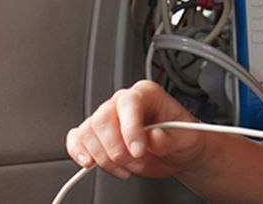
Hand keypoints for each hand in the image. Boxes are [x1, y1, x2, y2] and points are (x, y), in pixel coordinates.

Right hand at [65, 80, 206, 178]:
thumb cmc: (181, 138)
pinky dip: (78, 151)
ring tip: (127, 168)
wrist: (177, 151)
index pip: (129, 104)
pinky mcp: (97, 135)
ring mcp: (107, 117)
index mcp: (146, 94)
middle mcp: (122, 102)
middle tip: (136, 163)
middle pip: (102, 120)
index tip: (138, 151)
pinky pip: (77, 138)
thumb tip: (152, 137)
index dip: (130, 128)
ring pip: (88, 132)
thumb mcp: (186, 139)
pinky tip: (90, 162)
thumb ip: (170, 139)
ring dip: (105, 158)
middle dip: (118, 149)